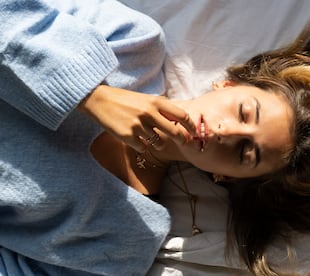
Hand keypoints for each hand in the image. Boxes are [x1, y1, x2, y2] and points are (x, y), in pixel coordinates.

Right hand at [78, 85, 195, 152]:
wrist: (99, 100)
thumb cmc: (125, 100)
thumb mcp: (146, 99)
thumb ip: (162, 108)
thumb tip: (180, 120)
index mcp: (156, 102)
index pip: (181, 115)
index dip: (190, 126)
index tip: (194, 132)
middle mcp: (149, 113)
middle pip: (175, 132)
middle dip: (182, 139)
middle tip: (184, 142)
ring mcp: (138, 125)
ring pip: (158, 143)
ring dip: (158, 143)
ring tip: (150, 137)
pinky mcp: (128, 136)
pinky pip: (144, 148)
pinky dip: (142, 146)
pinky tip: (136, 139)